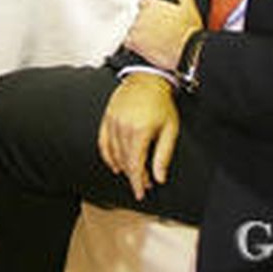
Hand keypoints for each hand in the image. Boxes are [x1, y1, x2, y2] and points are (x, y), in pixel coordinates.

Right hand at [97, 74, 179, 200]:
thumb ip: (163, 155)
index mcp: (139, 131)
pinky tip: (114, 163)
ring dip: (122, 167)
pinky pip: (103, 141)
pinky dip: (107, 155)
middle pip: (125, 161)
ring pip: (114, 153)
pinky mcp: (107, 117)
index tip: (141, 193)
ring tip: (132, 173)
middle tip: (143, 184)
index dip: (138, 182)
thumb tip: (159, 177)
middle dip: (134, 176)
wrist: (148, 78)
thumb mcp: (170, 130)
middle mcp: (123, 127)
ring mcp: (112, 122)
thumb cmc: (161, 103)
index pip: (135, 165)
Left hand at [124, 0, 201, 70]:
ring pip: (133, 30)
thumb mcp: (189, 6)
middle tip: (158, 33)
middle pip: (138, 18)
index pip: (143, 4)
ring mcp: (137, 28)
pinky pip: (128, 42)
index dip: (150, 12)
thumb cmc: (189, 30)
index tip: (157, 19)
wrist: (187, 49)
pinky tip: (144, 48)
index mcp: (152, 4)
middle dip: (146, 25)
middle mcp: (142, 14)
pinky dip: (133, 45)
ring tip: (153, 42)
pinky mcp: (135, 42)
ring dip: (139, 35)